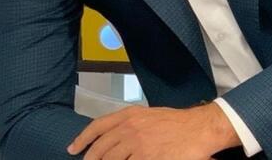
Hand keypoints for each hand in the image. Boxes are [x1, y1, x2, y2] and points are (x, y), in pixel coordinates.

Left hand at [67, 103, 240, 158]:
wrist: (198, 129)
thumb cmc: (176, 123)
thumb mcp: (148, 116)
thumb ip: (129, 124)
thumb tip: (113, 138)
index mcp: (129, 115)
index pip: (97, 126)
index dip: (82, 139)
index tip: (73, 149)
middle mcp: (130, 128)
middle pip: (101, 149)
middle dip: (91, 159)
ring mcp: (138, 146)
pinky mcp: (148, 159)